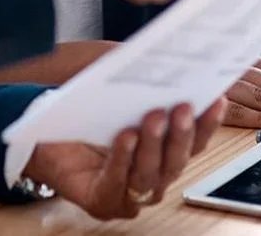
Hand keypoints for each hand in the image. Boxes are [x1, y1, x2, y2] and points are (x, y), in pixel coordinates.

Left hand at [24, 99, 225, 219]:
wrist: (44, 141)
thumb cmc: (87, 120)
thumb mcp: (120, 100)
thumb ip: (144, 88)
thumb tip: (166, 60)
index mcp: (163, 157)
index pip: (194, 144)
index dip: (207, 124)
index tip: (216, 97)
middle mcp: (152, 179)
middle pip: (175, 161)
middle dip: (181, 133)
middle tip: (182, 106)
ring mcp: (129, 195)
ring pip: (149, 174)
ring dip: (154, 144)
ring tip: (153, 116)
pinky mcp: (103, 201)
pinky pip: (116, 181)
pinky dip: (122, 158)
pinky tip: (125, 137)